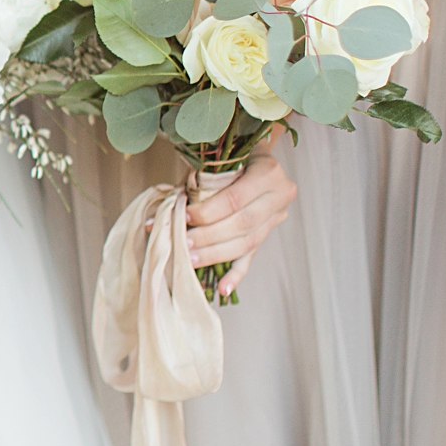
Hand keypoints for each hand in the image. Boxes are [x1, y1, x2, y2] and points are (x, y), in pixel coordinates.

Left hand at [185, 151, 296, 299]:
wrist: (254, 157)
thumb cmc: (230, 156)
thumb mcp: (219, 159)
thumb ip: (199, 181)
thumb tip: (166, 210)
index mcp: (269, 172)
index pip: (235, 199)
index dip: (208, 211)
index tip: (184, 217)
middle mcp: (279, 196)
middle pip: (242, 224)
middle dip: (209, 236)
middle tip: (183, 242)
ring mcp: (277, 217)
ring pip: (247, 243)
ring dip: (215, 255)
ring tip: (189, 260)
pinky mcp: (268, 233)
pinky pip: (252, 256)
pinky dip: (236, 275)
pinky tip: (222, 290)